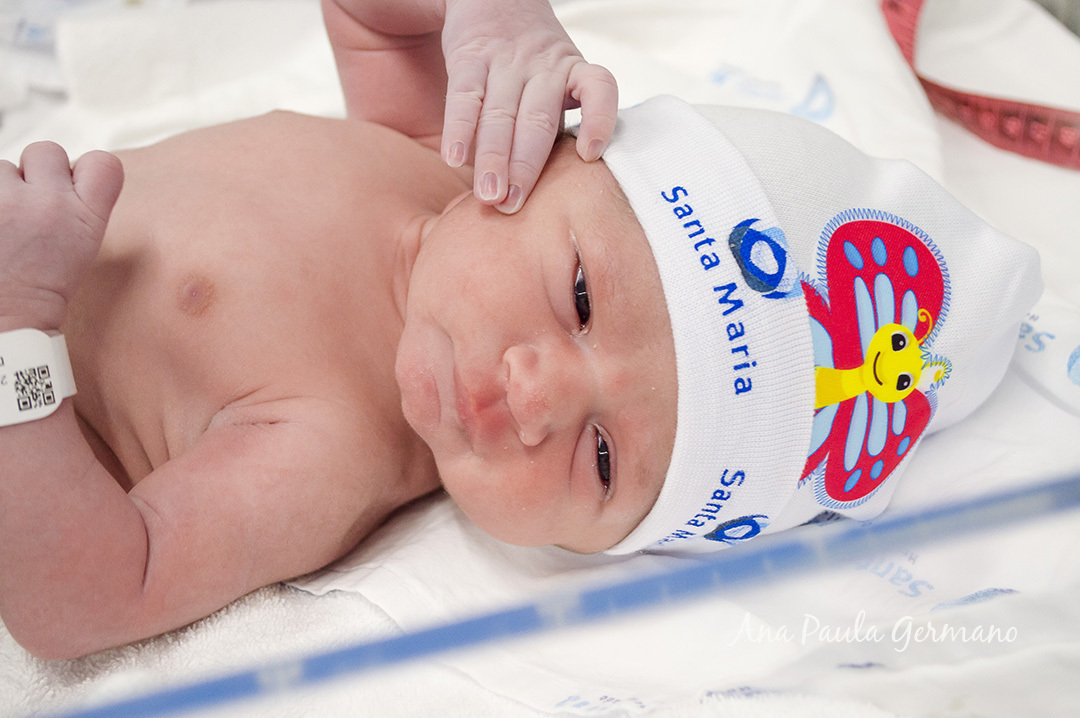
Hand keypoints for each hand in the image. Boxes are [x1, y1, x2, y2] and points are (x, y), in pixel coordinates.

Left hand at [0, 143, 122, 329]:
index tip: (74, 186)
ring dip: (2, 188)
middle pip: (47, 152)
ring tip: (4, 223)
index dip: (85, 169)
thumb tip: (59, 177)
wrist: (6, 317)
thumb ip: (77, 207)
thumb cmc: (39, 288)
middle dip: (36, 173)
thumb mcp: (81, 249)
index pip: (103, 162)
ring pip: (3, 167)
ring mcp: (4, 201)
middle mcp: (47, 202)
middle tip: (29, 208)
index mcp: (84, 217)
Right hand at [440, 0, 616, 213]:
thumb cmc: (531, 62)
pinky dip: (460, 129)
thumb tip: (551, 196)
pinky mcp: (469, 56)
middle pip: (538, 119)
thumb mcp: (558, 81)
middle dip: (526, 167)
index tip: (589, 154)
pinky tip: (455, 159)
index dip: (598, 120)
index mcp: (573, 72)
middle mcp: (543, 66)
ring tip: (489, 196)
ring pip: (501, 113)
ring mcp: (506, 61)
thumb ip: (555, 126)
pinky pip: (465, 96)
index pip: (598, 88)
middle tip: (514, 205)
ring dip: (494, 158)